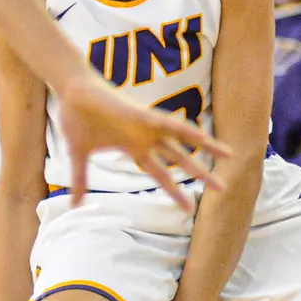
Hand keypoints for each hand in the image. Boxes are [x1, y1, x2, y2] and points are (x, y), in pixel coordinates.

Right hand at [58, 74, 230, 211]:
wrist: (71, 93)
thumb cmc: (77, 119)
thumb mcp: (79, 156)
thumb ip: (81, 180)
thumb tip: (73, 204)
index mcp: (134, 148)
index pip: (160, 174)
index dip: (175, 190)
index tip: (189, 207)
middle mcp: (146, 138)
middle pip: (180, 159)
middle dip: (201, 173)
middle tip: (223, 188)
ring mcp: (146, 125)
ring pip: (183, 138)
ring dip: (206, 147)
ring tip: (229, 155)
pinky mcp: (141, 114)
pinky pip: (168, 122)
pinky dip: (185, 130)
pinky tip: (204, 137)